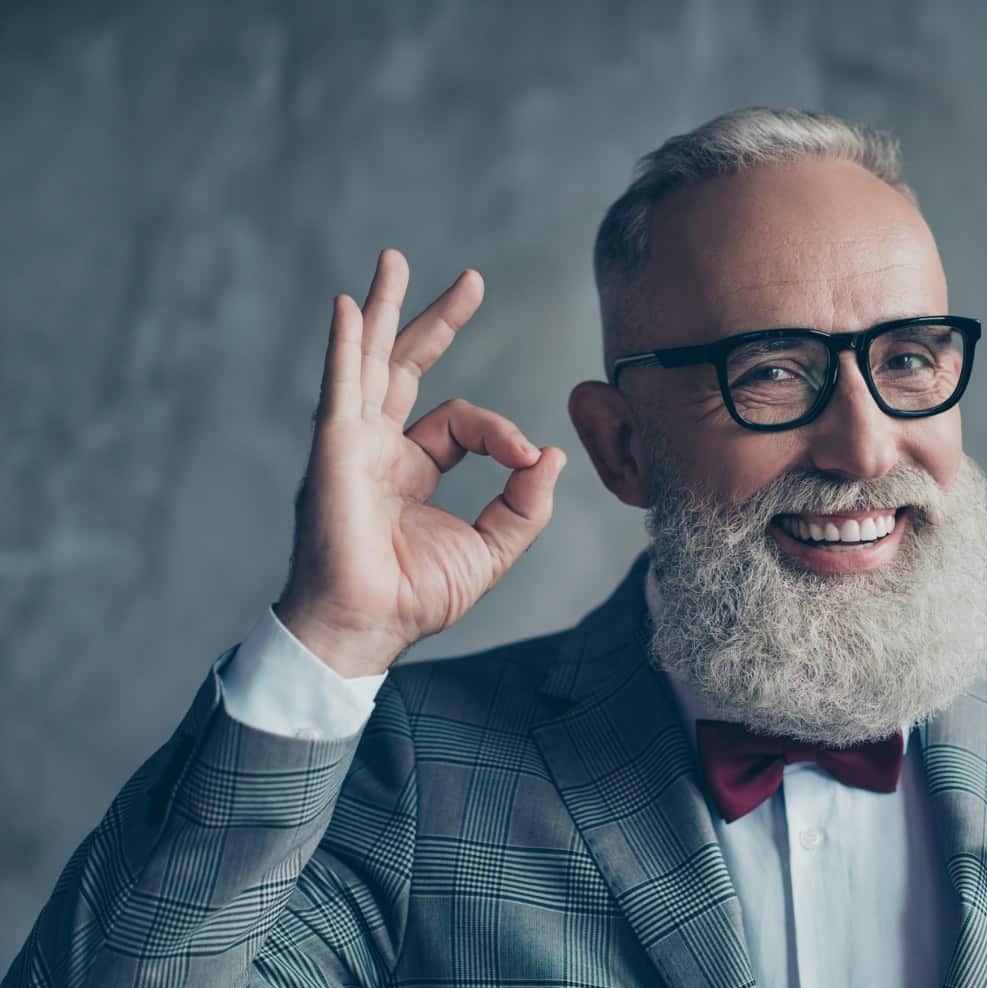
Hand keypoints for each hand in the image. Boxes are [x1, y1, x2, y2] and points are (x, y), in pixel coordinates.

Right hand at [275, 249, 565, 676]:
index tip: (528, 458)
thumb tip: (553, 456)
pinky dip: (345, 347)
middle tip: (473, 279)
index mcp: (412, 469)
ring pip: (371, 362)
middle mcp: (378, 448)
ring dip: (385, 309)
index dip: (502, 433)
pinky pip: (341, 388)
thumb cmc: (415, 596)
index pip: (461, 422)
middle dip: (438, 320)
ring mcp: (351, 445)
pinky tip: (351, 306)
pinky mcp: (333, 452)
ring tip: (394, 259)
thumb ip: (526, 506)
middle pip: (407, 367)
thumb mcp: (490, 549)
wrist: (368, 628)